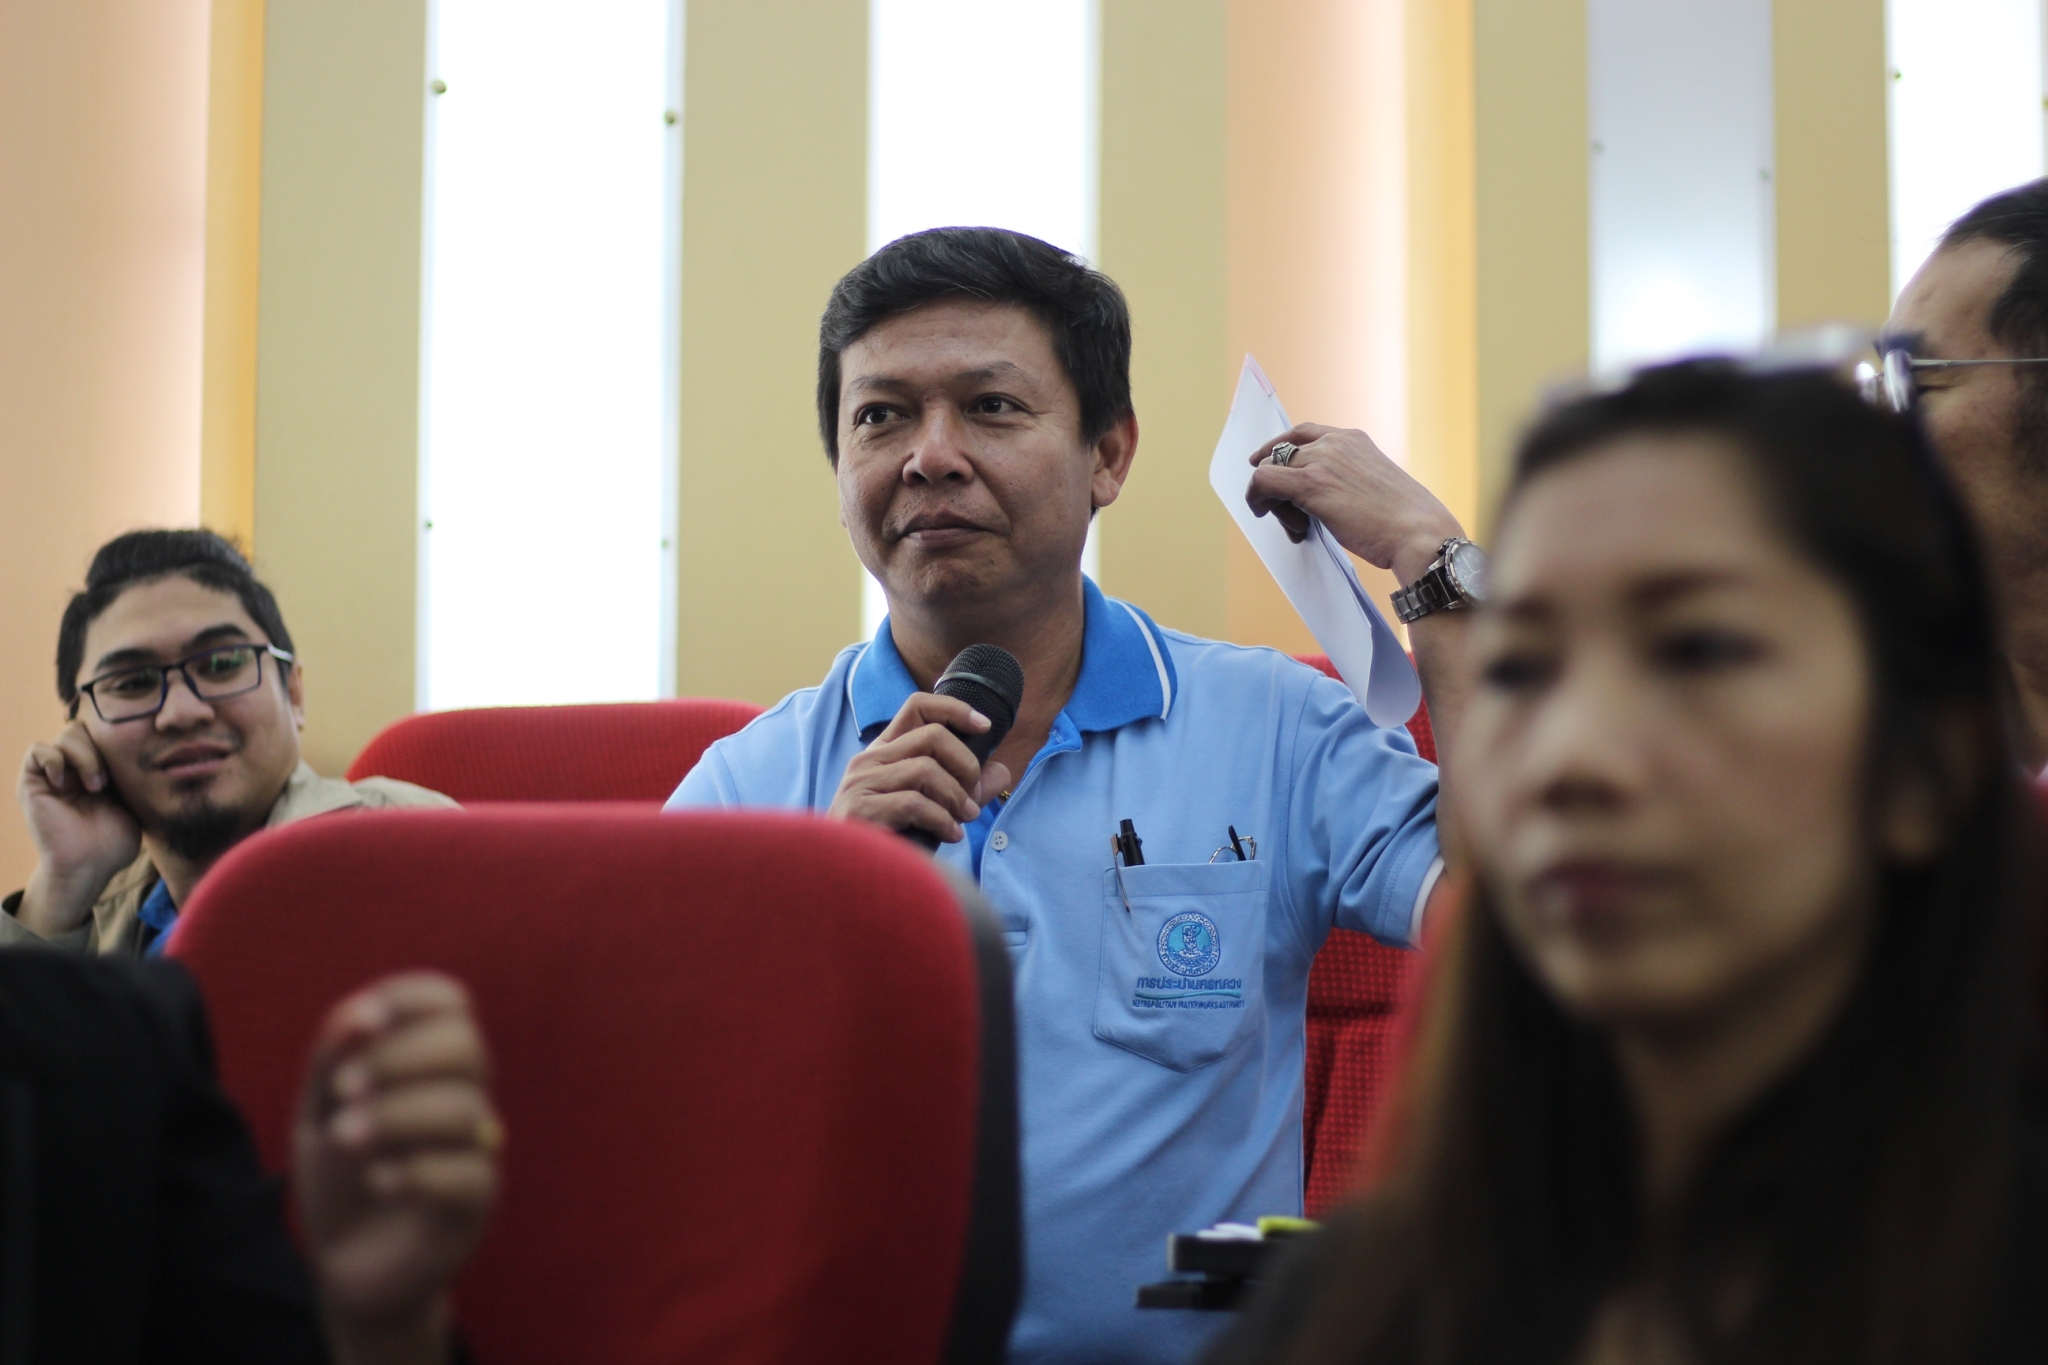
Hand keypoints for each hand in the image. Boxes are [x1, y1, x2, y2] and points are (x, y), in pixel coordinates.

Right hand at [15, 723, 141, 934]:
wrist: (88, 867)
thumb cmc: (113, 844)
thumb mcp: (135, 803)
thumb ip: (137, 777)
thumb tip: (158, 754)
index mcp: (99, 772)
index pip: (107, 736)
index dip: (120, 742)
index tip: (132, 767)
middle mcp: (75, 770)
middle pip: (89, 729)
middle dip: (104, 748)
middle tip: (110, 781)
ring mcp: (54, 775)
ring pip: (67, 735)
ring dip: (85, 756)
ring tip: (95, 786)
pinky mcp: (32, 783)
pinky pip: (38, 750)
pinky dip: (55, 759)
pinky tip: (65, 782)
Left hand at [297, 973, 498, 1364]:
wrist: (346, 1261)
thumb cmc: (339, 1173)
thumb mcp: (318, 1110)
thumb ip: (334, 1056)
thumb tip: (362, 1011)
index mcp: (430, 1059)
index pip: (449, 999)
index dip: (408, 999)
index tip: (361, 1024)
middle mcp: (464, 1093)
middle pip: (464, 1045)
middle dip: (397, 1058)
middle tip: (344, 1090)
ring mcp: (478, 1147)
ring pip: (463, 1109)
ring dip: (394, 1116)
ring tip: (345, 1138)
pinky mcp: (479, 1202)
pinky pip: (467, 1174)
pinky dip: (415, 1171)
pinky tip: (377, 1182)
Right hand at [828, 693, 1013, 845]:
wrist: (847, 878)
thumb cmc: (891, 840)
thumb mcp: (932, 806)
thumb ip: (964, 788)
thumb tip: (1001, 772)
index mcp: (884, 752)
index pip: (918, 707)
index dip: (955, 709)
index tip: (984, 727)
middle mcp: (868, 760)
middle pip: (933, 736)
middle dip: (966, 765)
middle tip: (973, 797)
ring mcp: (860, 783)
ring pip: (926, 770)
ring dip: (956, 798)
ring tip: (963, 820)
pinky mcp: (860, 810)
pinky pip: (914, 804)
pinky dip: (942, 821)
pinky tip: (950, 835)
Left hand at [1248, 424, 1464, 586]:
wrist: (1418, 534)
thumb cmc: (1404, 523)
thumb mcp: (1374, 489)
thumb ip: (1346, 482)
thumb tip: (1317, 500)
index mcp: (1353, 439)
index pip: (1303, 434)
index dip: (1279, 451)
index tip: (1267, 466)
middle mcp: (1335, 442)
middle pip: (1283, 454)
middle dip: (1279, 486)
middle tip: (1292, 518)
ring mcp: (1322, 460)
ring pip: (1271, 469)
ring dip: (1273, 500)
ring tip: (1297, 528)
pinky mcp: (1310, 483)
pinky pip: (1263, 480)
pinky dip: (1255, 497)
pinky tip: (1262, 512)